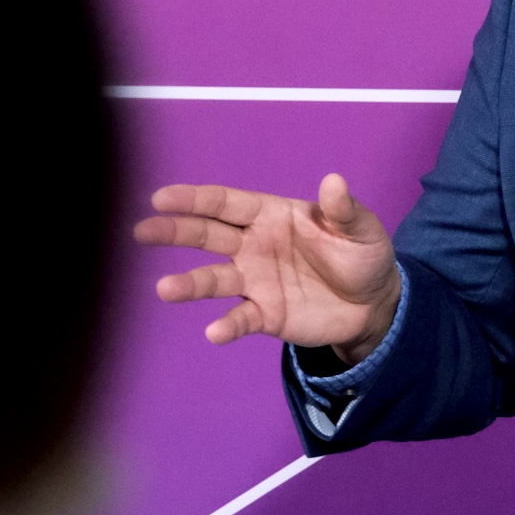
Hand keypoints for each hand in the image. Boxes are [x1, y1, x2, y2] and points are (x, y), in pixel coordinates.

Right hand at [135, 174, 401, 361]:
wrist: (373, 304)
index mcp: (271, 215)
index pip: (226, 203)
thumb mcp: (361, 229)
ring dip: (189, 283)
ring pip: (214, 279)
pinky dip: (227, 325)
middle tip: (142, 231)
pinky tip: (214, 332)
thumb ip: (344, 210)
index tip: (161, 198)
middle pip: (207, 236)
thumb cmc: (362, 255)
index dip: (195, 199)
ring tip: (165, 289)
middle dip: (175, 231)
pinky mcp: (264, 314)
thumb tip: (334, 181)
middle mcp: (254, 245)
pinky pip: (240, 319)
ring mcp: (255, 281)